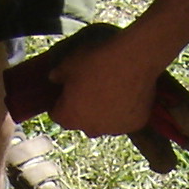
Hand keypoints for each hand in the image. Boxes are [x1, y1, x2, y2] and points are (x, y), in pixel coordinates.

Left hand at [46, 31, 161, 138]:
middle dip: (81, 111)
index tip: (65, 93)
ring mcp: (114, 129)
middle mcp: (90, 129)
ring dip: (103, 113)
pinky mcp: (134, 125)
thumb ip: (58, 74)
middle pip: (81, 123)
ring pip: (104, 124)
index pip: (57, 116)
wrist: (135, 59)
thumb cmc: (97, 61)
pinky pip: (125, 120)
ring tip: (110, 92)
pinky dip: (124, 111)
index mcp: (70, 117)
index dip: (60, 103)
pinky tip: (127, 94)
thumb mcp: (69, 63)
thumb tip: (54, 78)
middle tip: (89, 90)